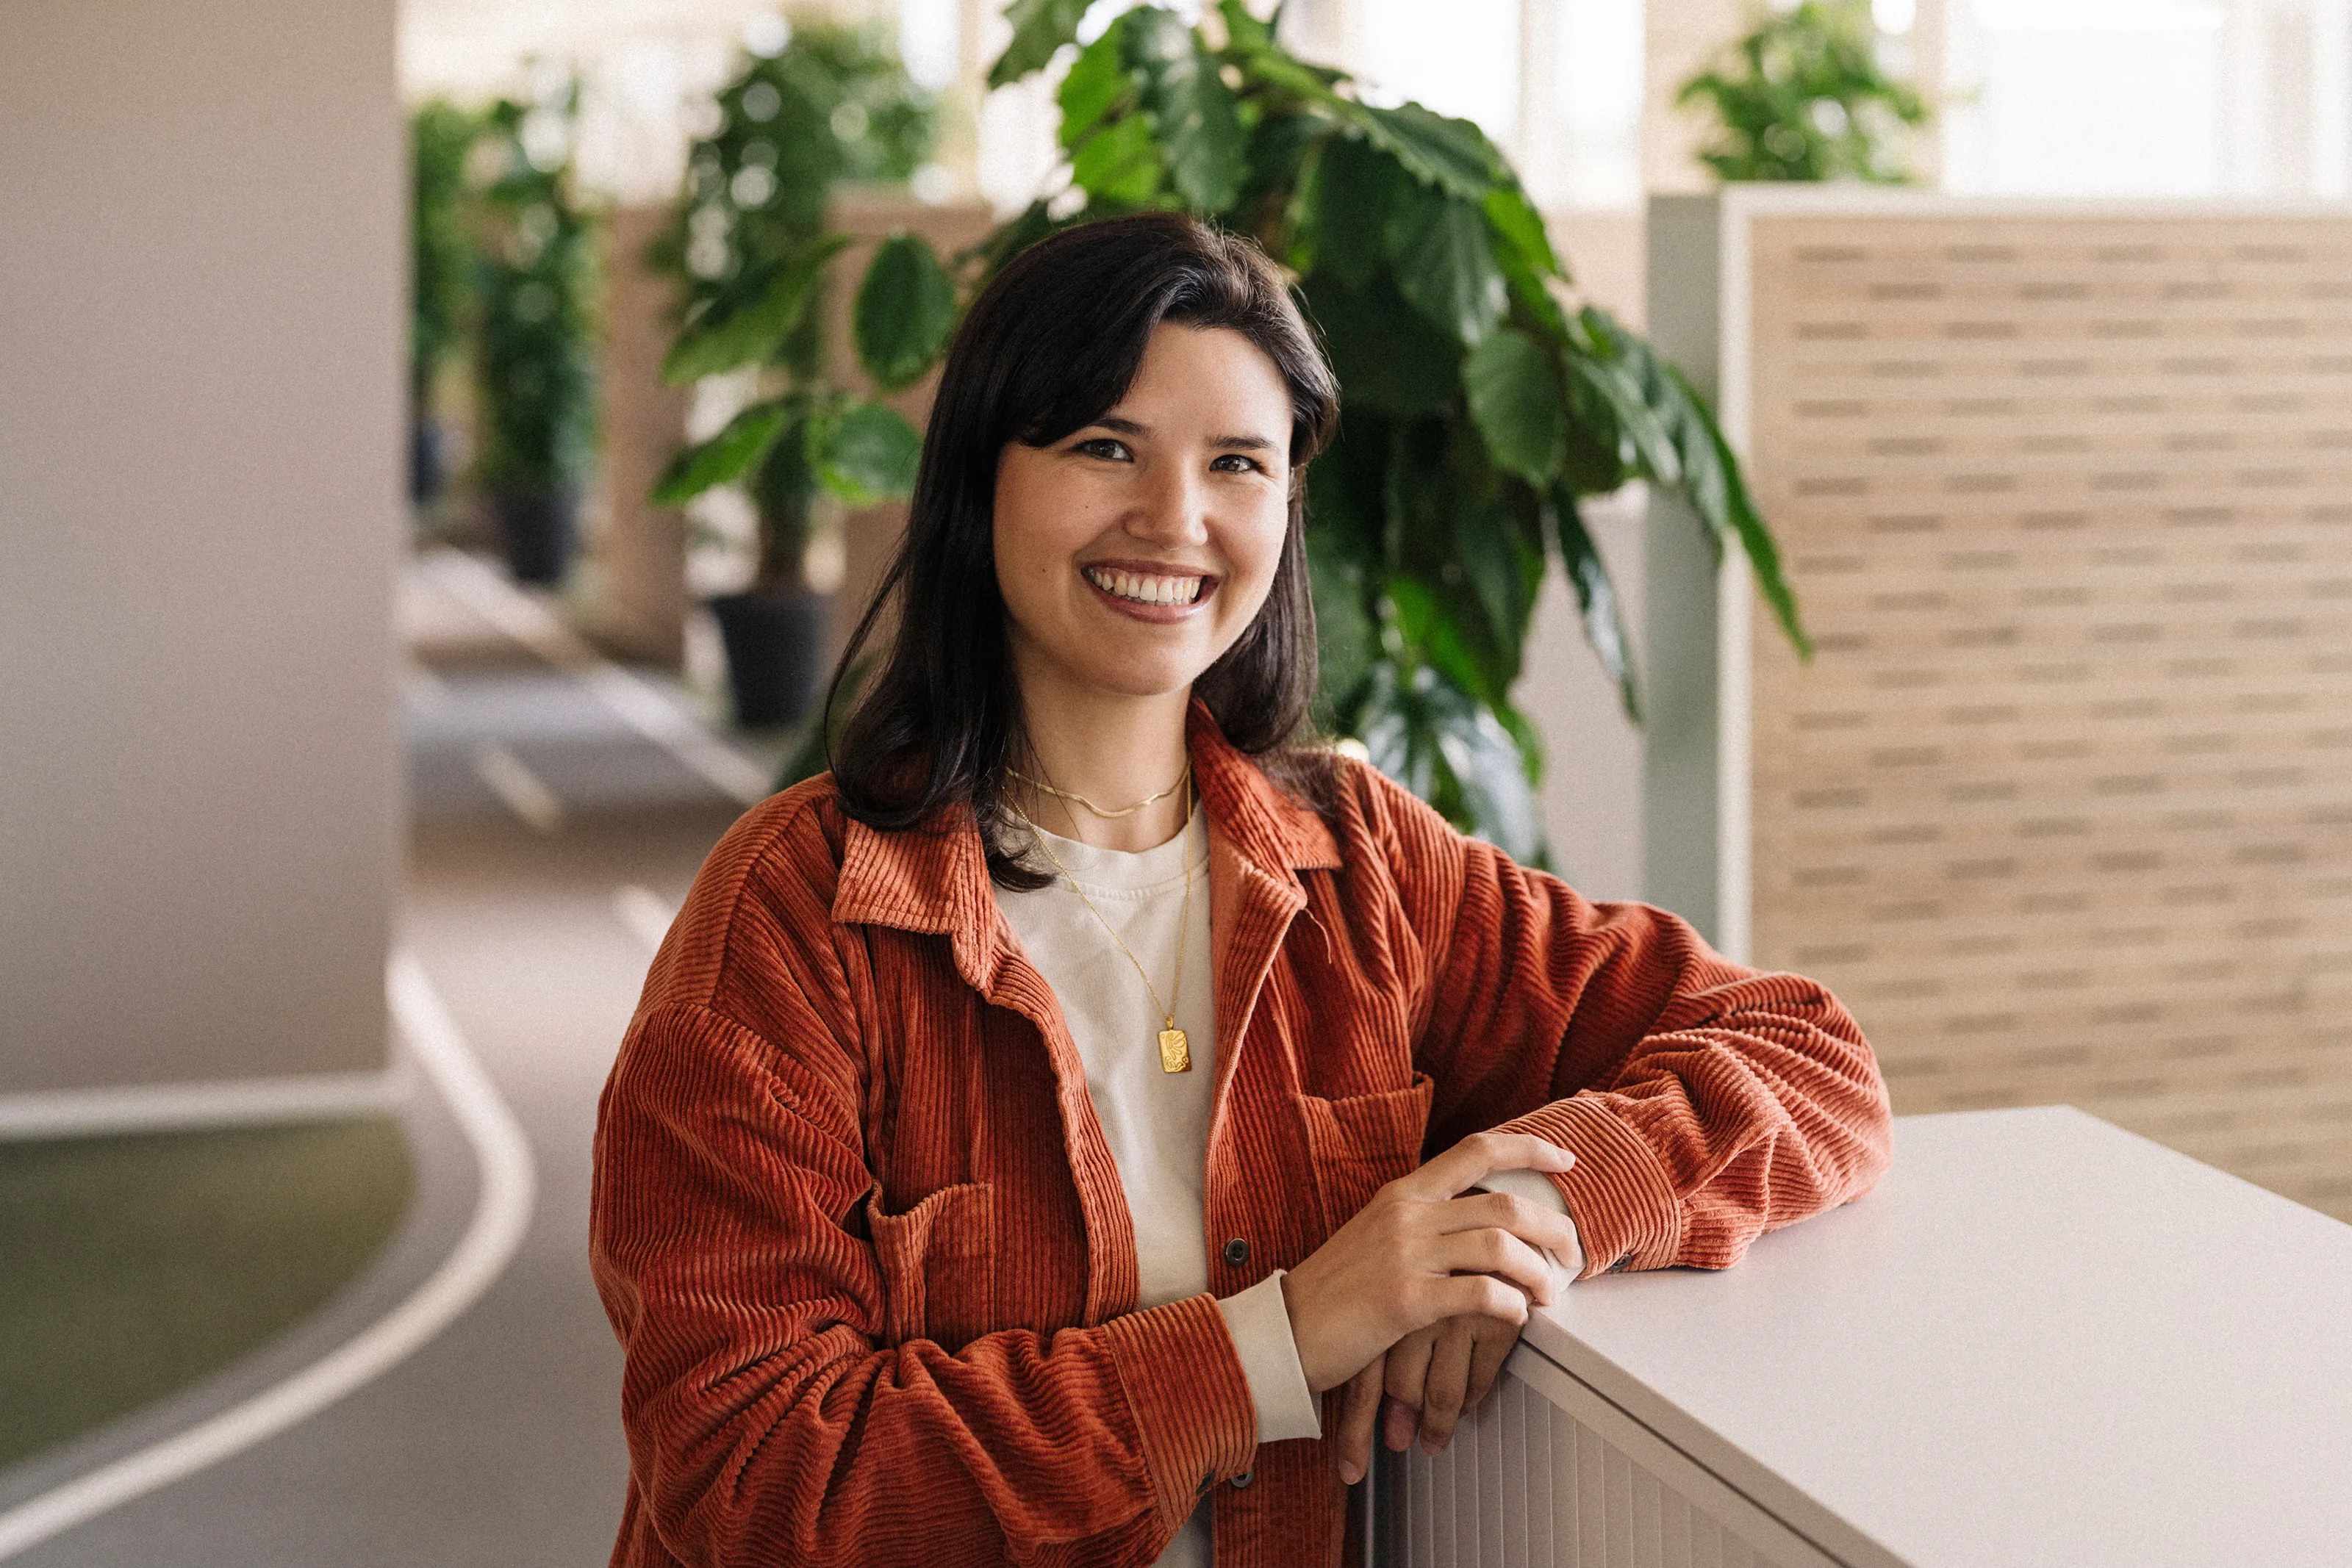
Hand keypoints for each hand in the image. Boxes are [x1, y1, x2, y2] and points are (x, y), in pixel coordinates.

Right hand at [1280, 1132, 1577, 1455]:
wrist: (1283, 1330)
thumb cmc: (1334, 1292)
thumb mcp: (1377, 1238)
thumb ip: (1423, 1223)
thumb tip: (1480, 1225)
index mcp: (1402, 1194)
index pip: (1476, 1150)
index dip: (1530, 1149)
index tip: (1567, 1160)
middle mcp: (1406, 1215)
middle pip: (1503, 1203)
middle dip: (1553, 1227)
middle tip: (1573, 1252)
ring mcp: (1404, 1256)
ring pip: (1499, 1246)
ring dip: (1539, 1272)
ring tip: (1549, 1294)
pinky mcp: (1404, 1301)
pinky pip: (1480, 1294)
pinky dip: (1511, 1306)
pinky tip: (1516, 1317)